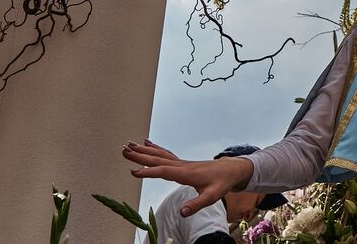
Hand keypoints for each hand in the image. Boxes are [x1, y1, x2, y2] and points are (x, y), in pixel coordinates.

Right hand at [121, 140, 252, 216]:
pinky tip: (146, 143)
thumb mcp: (212, 196)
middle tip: (124, 151)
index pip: (164, 172)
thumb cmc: (222, 183)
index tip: (134, 172)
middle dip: (140, 156)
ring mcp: (181, 163)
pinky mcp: (182, 163)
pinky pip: (165, 154)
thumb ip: (196, 204)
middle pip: (158, 160)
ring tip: (129, 146)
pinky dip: (155, 148)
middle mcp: (182, 166)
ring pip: (159, 155)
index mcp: (187, 174)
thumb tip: (182, 213)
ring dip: (144, 150)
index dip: (149, 172)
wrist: (232, 170)